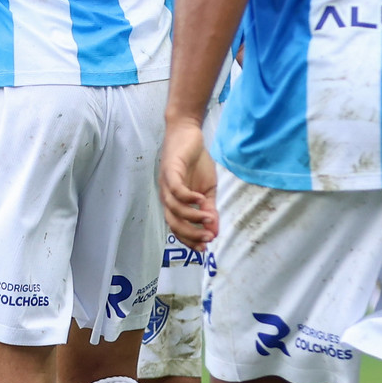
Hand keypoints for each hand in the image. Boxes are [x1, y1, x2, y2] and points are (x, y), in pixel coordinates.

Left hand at [160, 115, 217, 247]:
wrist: (188, 133)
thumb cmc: (196, 161)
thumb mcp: (208, 189)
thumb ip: (209, 209)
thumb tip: (215, 230)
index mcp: (174, 202)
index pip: (177, 227)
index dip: (189, 240)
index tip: (205, 249)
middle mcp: (167, 196)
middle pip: (173, 222)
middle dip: (191, 234)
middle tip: (208, 238)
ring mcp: (166, 183)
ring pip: (174, 208)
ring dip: (192, 217)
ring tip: (209, 220)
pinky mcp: (170, 170)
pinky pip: (176, 189)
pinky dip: (188, 198)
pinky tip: (200, 199)